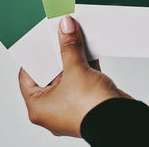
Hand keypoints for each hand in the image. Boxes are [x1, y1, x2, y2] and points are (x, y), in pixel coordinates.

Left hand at [18, 15, 131, 136]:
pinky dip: (85, 66)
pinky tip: (89, 50)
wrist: (120, 121)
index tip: (41, 40)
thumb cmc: (90, 109)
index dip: (35, 56)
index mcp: (39, 107)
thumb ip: (69, 47)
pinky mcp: (87, 102)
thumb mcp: (76, 71)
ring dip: (73, 58)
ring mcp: (71, 106)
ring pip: (68, 76)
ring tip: (75, 39)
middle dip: (57, 54)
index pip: (28, 77)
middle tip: (59, 36)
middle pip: (50, 75)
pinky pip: (82, 80)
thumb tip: (65, 28)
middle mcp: (53, 109)